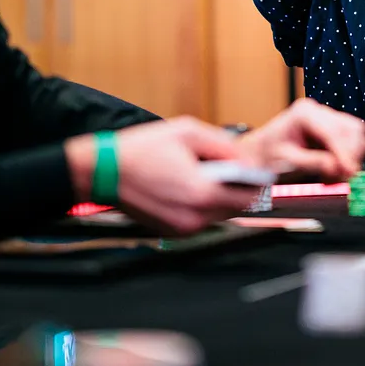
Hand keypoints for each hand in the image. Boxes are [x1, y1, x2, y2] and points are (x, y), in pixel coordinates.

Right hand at [66, 117, 260, 235]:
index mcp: (202, 193)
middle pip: (237, 208)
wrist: (102, 171)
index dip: (259, 184)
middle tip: (234, 170)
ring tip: (209, 174)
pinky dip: (202, 205)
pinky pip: (200, 219)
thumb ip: (225, 147)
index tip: (261, 172)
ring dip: (221, 197)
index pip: (250, 197)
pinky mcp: (172, 232)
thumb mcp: (189, 132)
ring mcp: (182, 229)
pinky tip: (189, 185)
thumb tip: (248, 161)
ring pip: (219, 215)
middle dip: (240, 189)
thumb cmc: (142, 148)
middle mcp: (195, 218)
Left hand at [237, 98, 364, 180]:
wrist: (256, 155)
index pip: (333, 132)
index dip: (344, 153)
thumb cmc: (266, 156)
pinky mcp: (330, 129)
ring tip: (337, 174)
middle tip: (343, 176)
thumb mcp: (287, 162)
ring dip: (351, 155)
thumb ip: (313, 163)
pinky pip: (350, 140)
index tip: (349, 171)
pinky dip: (348, 155)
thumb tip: (337, 167)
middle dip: (350, 154)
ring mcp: (325, 118)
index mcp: (304, 113)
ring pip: (355, 133)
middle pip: (350, 128)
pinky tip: (335, 168)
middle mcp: (317, 111)